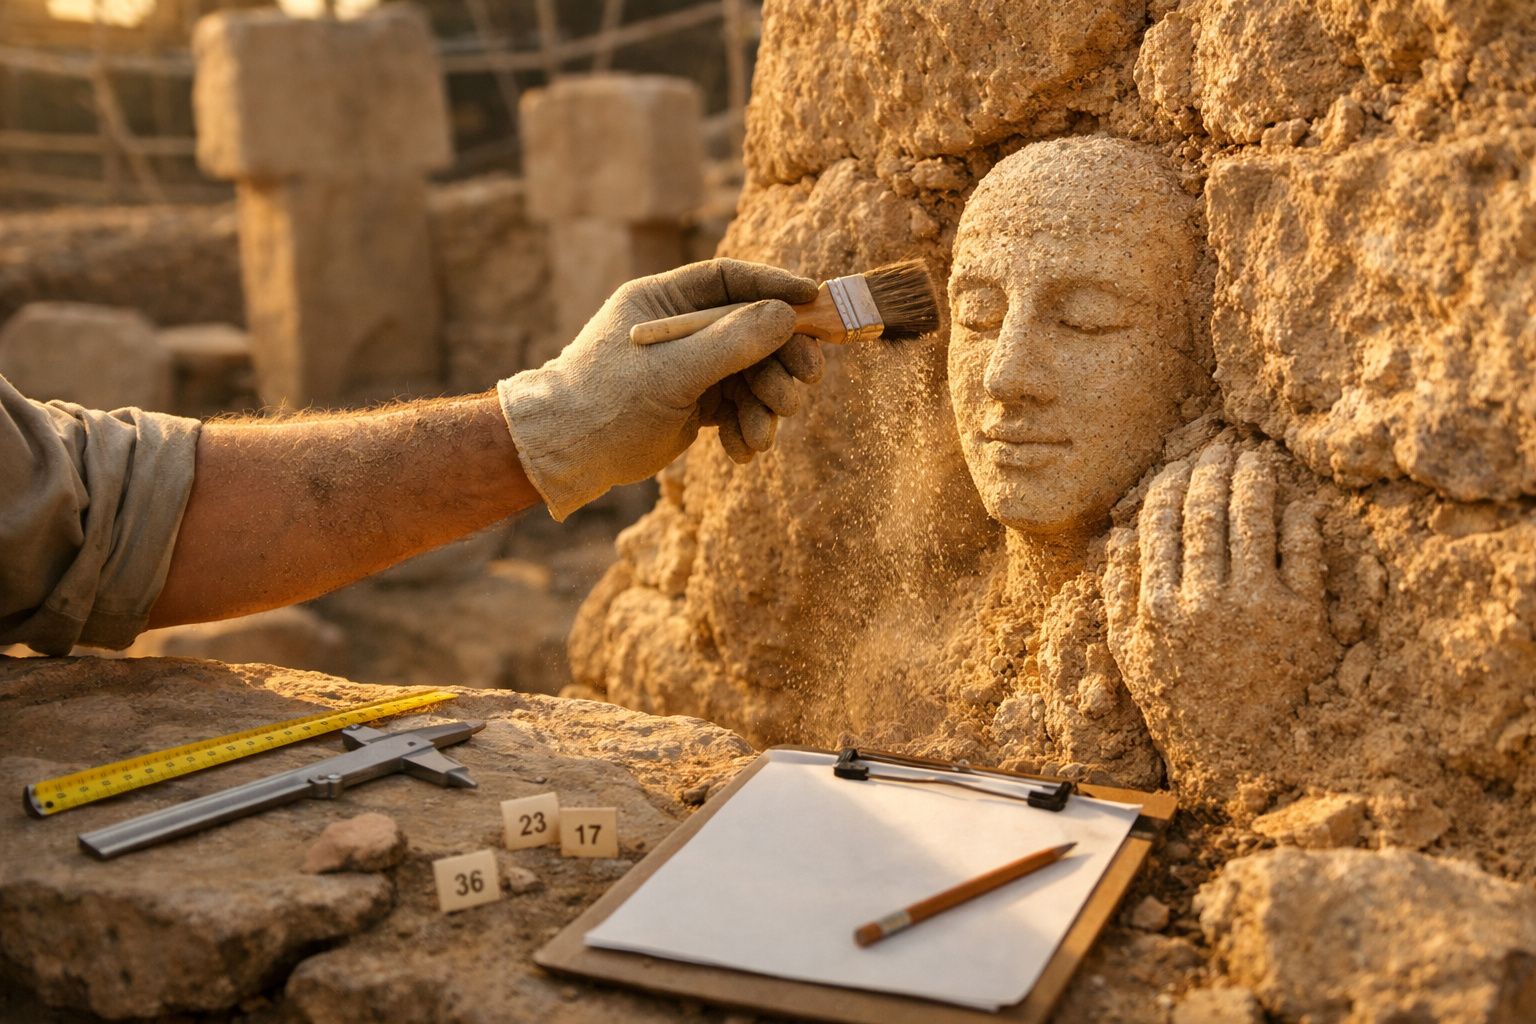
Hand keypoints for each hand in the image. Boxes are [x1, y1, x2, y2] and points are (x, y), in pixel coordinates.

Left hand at [497, 259, 820, 518]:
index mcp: (663, 303)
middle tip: (806, 384)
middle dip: (780, 360)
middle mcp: (680, 330)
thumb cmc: (606, 403)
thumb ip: (732, 342)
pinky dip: (745, 429)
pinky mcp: (693, 404)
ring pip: (749, 375)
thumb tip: (786, 314)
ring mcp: (688, 368)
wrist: (565, 456)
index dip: (774, 286)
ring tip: (765, 435)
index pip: (728, 280)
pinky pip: (736, 409)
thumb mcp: (673, 371)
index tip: (813, 299)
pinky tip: (744, 452)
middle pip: (751, 330)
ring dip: (765, 405)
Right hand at [1103, 444, 1338, 795]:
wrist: (1241, 753)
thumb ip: (1119, 591)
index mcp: (1157, 606)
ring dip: (1253, 481)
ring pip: (1252, 520)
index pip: (1159, 522)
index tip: (1178, 465)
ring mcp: (1256, 606)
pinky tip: (1294, 504)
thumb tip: (1120, 534)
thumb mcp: (1131, 651)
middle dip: (1211, 470)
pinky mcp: (1302, 617)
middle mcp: (1204, 601)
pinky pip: (1302, 552)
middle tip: (1220, 449)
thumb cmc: (1179, 698)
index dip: (1169, 483)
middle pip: (1205, 511)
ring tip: (1255, 462)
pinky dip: (1298, 520)